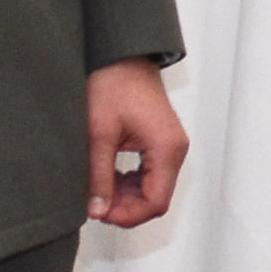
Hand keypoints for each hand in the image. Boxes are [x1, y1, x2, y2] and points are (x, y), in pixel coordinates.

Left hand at [88, 59, 186, 227]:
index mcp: (166, 148)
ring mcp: (170, 145)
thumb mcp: (99, 134)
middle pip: (157, 198)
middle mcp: (175, 149)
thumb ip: (99, 176)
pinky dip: (130, 182)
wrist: (121, 55)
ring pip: (153, 188)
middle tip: (95, 204)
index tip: (100, 213)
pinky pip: (151, 174)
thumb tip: (98, 210)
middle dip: (126, 208)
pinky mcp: (161, 141)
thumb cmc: (113, 84)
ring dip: (126, 196)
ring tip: (98, 190)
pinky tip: (108, 177)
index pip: (155, 201)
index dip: (128, 215)